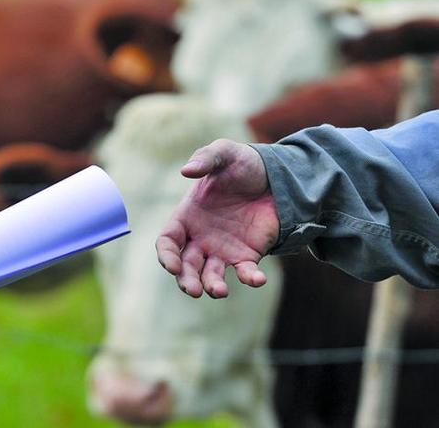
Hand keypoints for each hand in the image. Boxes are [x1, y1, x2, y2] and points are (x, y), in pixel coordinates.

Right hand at [155, 139, 279, 297]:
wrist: (276, 174)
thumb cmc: (243, 163)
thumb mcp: (224, 153)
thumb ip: (206, 159)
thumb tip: (187, 171)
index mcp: (187, 216)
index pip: (168, 242)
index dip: (167, 256)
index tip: (173, 267)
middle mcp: (201, 237)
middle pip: (185, 266)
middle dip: (186, 280)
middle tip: (194, 290)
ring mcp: (223, 249)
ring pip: (210, 276)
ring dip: (212, 286)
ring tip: (219, 291)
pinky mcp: (248, 254)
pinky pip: (245, 272)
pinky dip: (250, 278)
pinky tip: (257, 279)